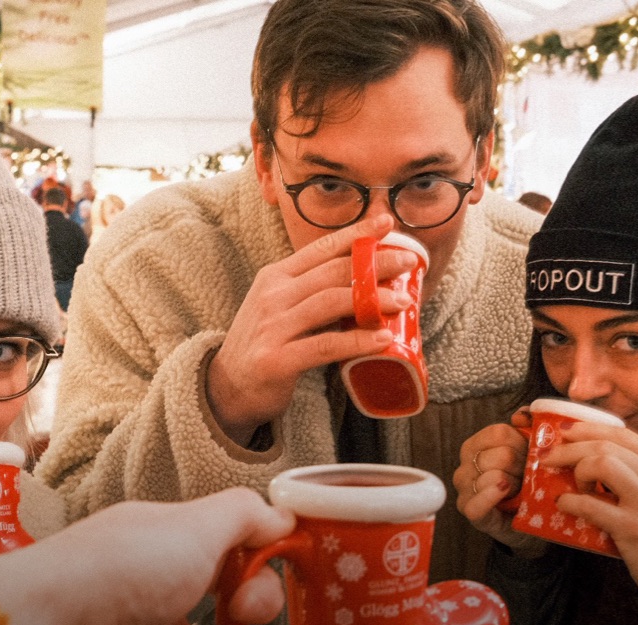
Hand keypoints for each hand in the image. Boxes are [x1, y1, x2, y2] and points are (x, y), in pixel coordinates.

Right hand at [207, 214, 415, 443]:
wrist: (227, 388)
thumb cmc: (264, 346)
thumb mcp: (281, 308)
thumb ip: (312, 293)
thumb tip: (364, 284)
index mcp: (276, 277)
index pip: (321, 248)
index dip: (356, 234)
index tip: (387, 223)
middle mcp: (273, 295)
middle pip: (332, 271)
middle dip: (375, 263)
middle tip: (410, 262)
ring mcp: (273, 326)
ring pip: (331, 302)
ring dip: (372, 300)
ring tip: (403, 302)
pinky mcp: (277, 359)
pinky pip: (326, 346)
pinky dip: (357, 341)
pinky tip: (382, 340)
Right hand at [453, 408, 548, 555]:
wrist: (532, 520)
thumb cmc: (528, 482)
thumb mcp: (532, 451)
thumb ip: (530, 426)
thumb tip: (522, 415)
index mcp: (476, 445)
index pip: (498, 432)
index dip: (521, 443)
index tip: (530, 455)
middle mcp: (465, 464)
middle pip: (500, 455)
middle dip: (522, 466)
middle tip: (529, 477)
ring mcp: (465, 488)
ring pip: (492, 476)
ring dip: (515, 484)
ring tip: (522, 490)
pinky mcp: (469, 511)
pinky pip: (477, 503)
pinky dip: (493, 496)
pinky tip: (505, 493)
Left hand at [543, 422, 637, 589]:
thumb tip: (591, 451)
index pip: (623, 434)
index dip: (588, 429)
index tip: (565, 433)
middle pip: (606, 446)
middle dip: (570, 448)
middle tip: (550, 458)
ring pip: (600, 463)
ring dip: (576, 471)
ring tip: (573, 487)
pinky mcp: (632, 527)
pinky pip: (589, 504)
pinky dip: (569, 501)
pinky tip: (564, 504)